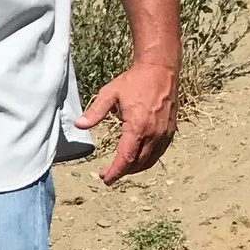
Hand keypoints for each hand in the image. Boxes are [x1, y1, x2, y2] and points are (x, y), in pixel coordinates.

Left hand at [76, 61, 177, 183]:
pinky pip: (159, 153)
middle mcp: (153, 134)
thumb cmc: (135, 81)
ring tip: (121, 169)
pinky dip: (147, 160)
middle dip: (122, 172)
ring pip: (150, 160)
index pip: (126, 159)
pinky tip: (137, 159)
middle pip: (137, 163)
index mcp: (137, 127)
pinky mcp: (170, 131)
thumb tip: (79, 125)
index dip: (115, 172)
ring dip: (135, 168)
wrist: (161, 70)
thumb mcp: (110, 93)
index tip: (105, 179)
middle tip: (108, 174)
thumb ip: (95, 112)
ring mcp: (164, 133)